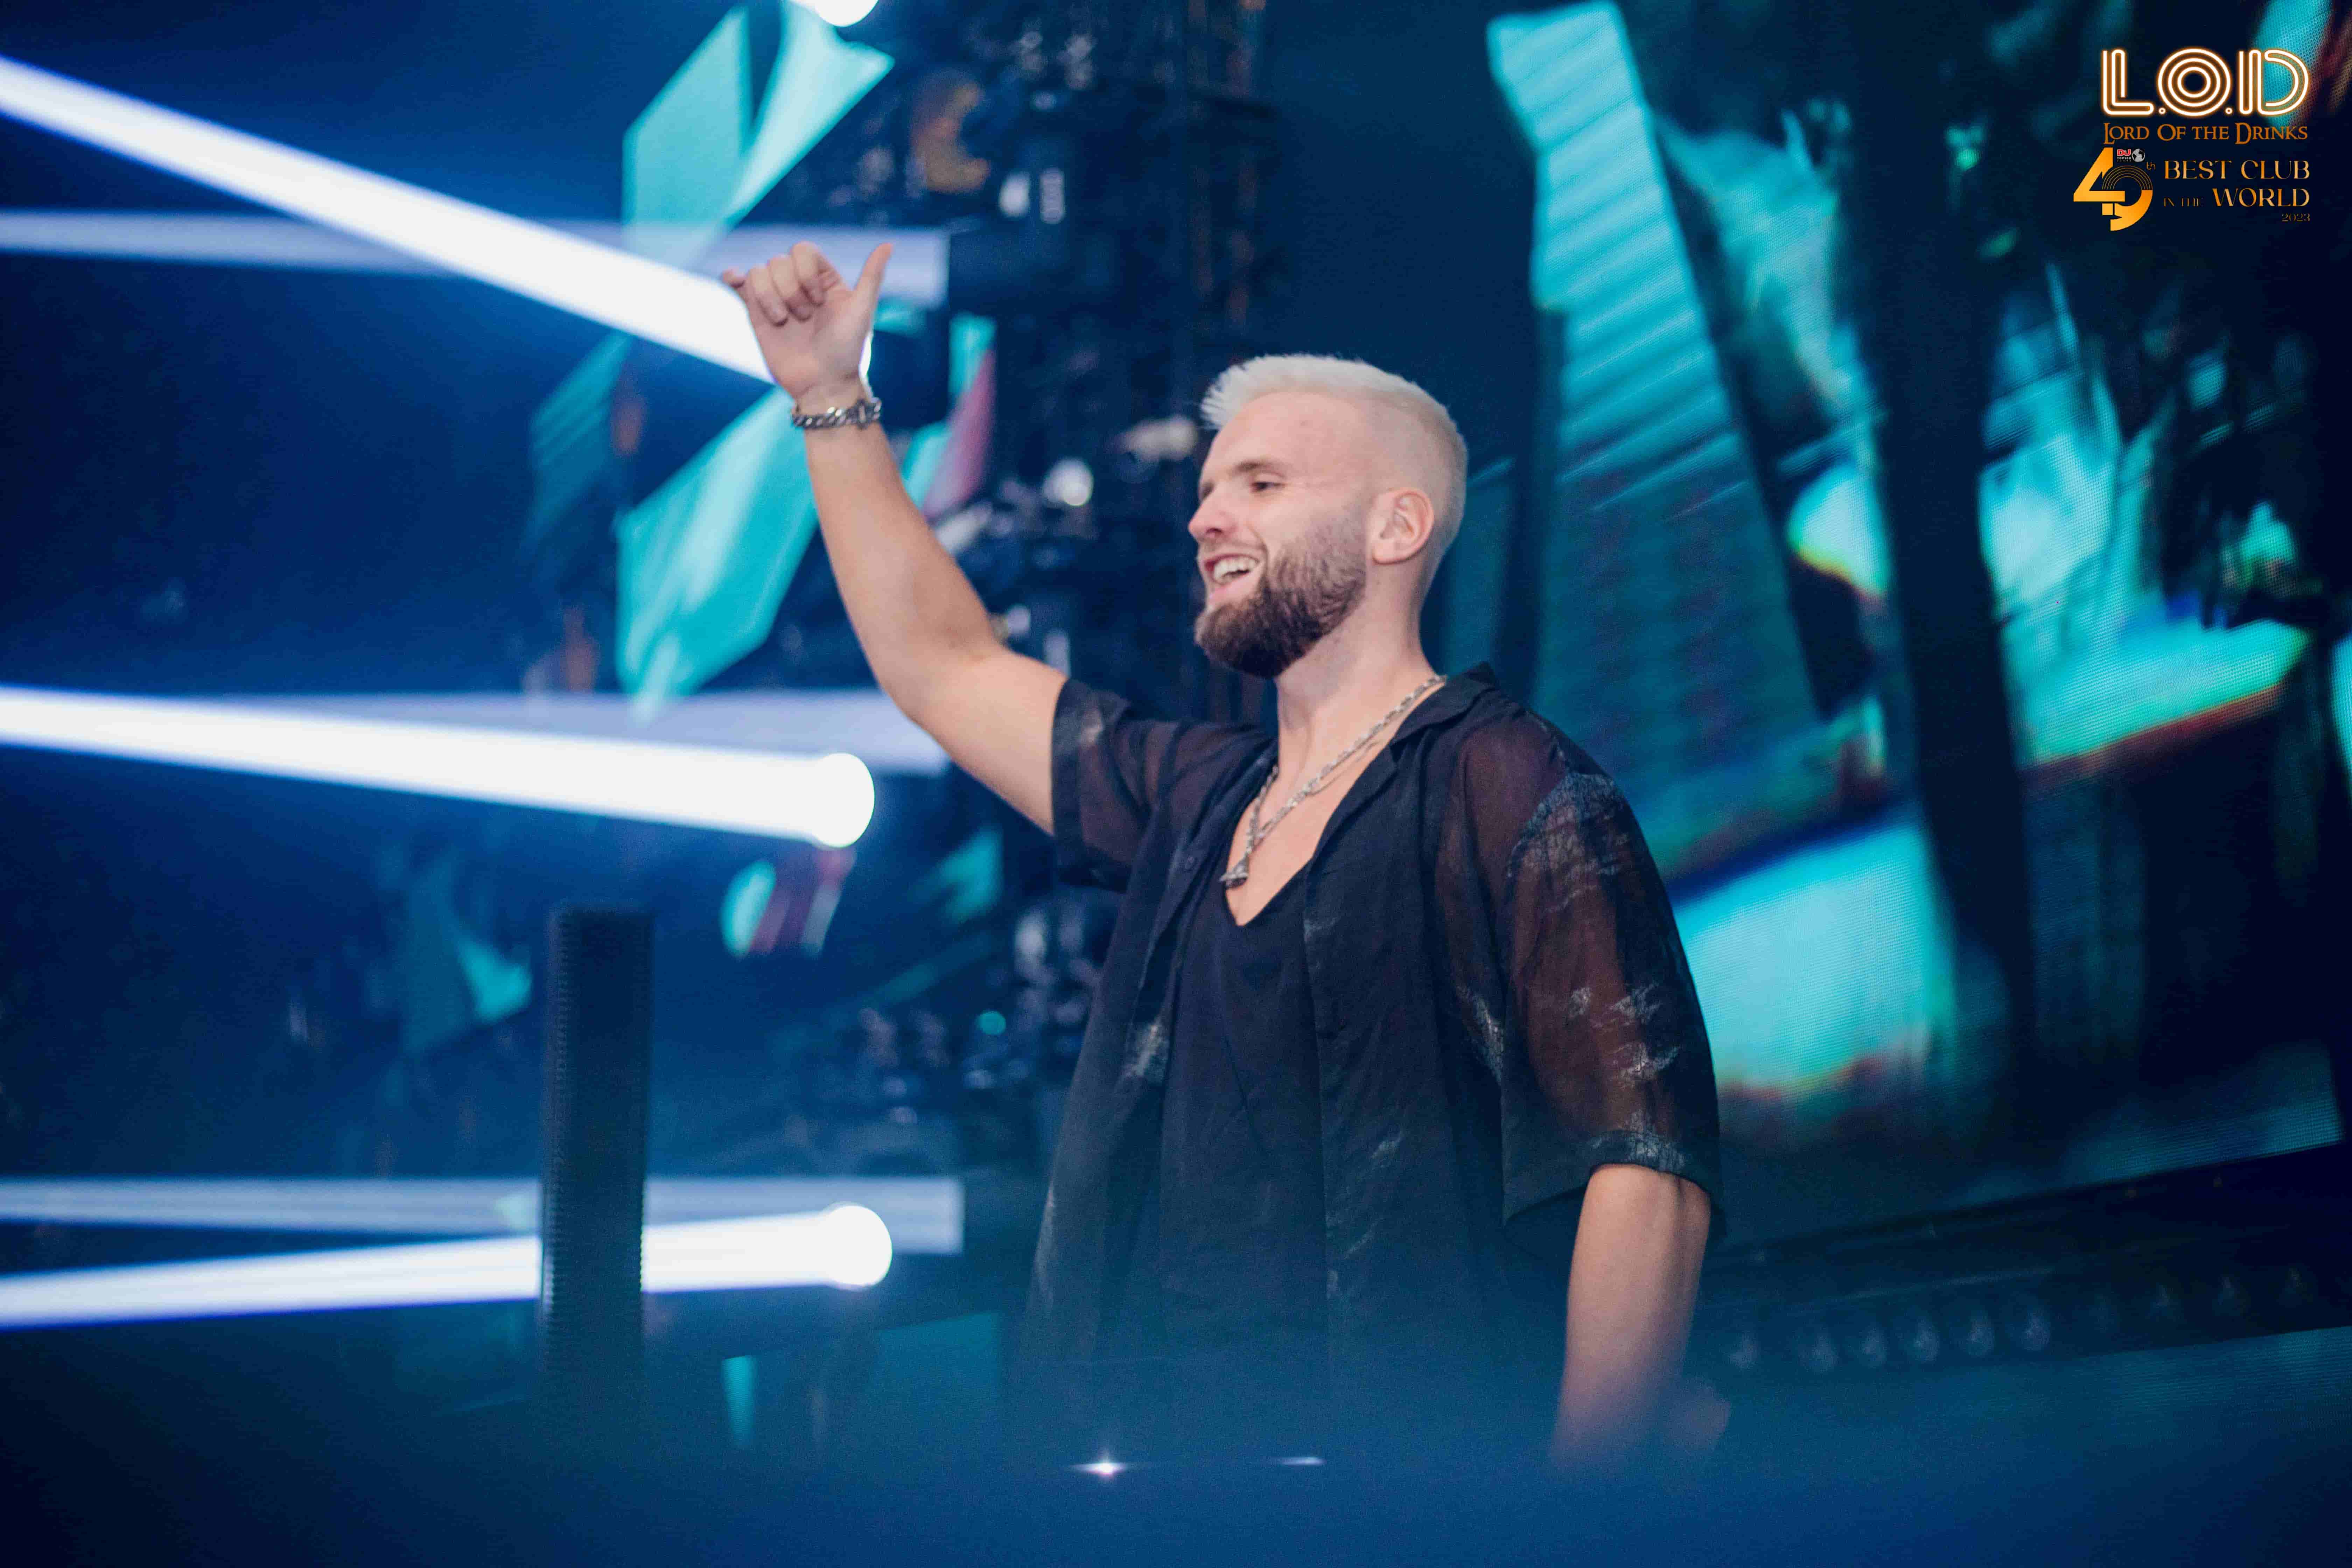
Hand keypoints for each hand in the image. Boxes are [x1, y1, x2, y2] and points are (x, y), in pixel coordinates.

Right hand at [722, 241, 890, 403]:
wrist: (822, 384)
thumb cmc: (846, 350)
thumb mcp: (862, 310)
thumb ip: (872, 276)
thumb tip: (889, 244)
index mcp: (824, 279)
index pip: (802, 250)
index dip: (806, 273)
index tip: (820, 301)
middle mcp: (799, 285)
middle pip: (779, 261)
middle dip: (791, 291)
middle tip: (805, 319)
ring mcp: (777, 298)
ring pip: (759, 272)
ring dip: (770, 297)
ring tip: (784, 322)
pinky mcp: (756, 313)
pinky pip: (740, 284)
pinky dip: (733, 277)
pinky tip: (733, 279)